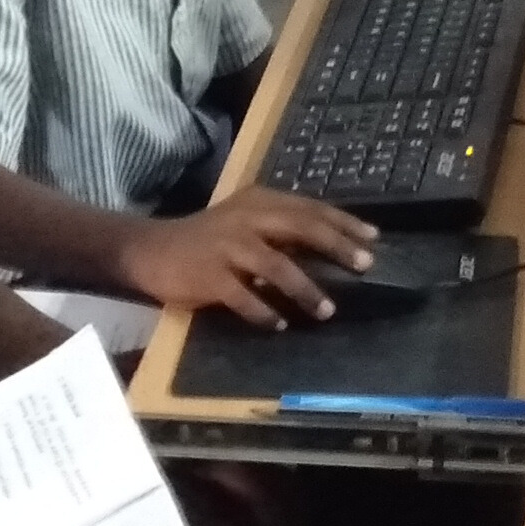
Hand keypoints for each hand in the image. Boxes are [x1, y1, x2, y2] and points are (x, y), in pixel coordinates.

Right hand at [118, 190, 380, 325]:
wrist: (151, 251)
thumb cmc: (206, 240)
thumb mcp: (245, 222)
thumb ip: (282, 229)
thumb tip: (333, 247)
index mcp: (259, 201)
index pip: (310, 208)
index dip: (343, 222)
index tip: (373, 238)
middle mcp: (246, 218)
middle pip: (300, 228)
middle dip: (336, 246)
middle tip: (365, 265)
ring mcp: (226, 246)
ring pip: (276, 266)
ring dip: (305, 289)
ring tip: (327, 310)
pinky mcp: (208, 275)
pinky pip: (242, 297)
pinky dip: (263, 311)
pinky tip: (278, 324)